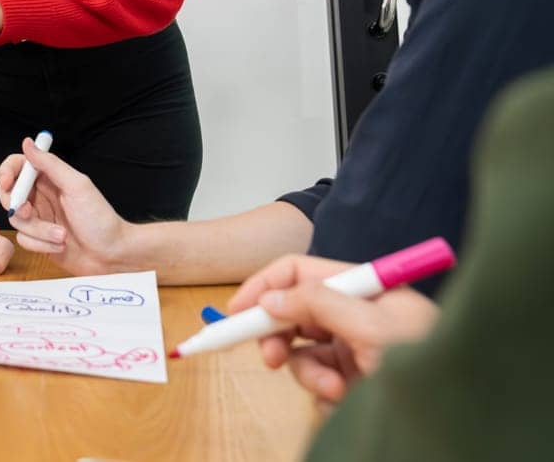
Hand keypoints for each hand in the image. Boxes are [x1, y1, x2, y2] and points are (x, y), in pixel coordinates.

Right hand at [0, 137, 130, 275]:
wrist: (112, 255)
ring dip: (39, 231)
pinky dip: (41, 245)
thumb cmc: (100, 219)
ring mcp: (39, 219)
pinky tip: (60, 246)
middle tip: (29, 212)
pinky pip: (24, 240)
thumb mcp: (77, 186)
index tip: (6, 183)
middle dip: (18, 206)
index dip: (7, 172)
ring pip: (17, 220)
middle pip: (9, 195)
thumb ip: (50, 164)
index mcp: (49, 179)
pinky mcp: (39, 240)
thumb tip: (28, 143)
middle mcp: (41, 197)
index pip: (18, 167)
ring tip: (62, 236)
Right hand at [228, 254, 438, 403]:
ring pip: (302, 353)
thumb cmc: (426, 363)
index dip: (264, 287)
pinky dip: (323, 394)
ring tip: (335, 390)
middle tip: (272, 360)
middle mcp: (356, 315)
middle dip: (282, 338)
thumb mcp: (372, 328)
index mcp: (364, 289)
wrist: (456, 420)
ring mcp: (354, 349)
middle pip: (294, 313)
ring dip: (309, 374)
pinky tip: (346, 402)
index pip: (299, 272)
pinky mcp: (354, 381)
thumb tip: (270, 299)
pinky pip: (317, 383)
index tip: (236, 312)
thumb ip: (319, 304)